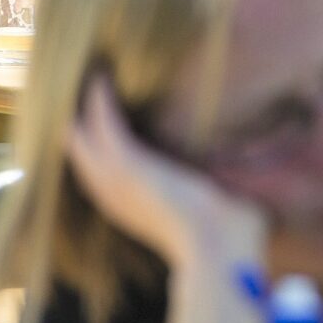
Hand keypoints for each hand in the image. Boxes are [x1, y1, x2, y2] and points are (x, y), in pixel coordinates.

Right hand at [67, 77, 266, 276]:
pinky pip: (103, 123)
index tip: (94, 119)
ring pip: (80, 134)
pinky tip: (103, 76)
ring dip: (84, 103)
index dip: (92, 146)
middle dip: (76, 120)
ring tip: (90, 73)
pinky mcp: (128, 164)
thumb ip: (208, 193)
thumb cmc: (224, 235)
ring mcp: (114, 180)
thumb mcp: (206, 211)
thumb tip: (246, 178)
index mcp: (127, 208)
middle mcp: (110, 196)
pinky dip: (101, 99)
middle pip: (77, 151)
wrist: (220, 249)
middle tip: (80, 85)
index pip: (95, 172)